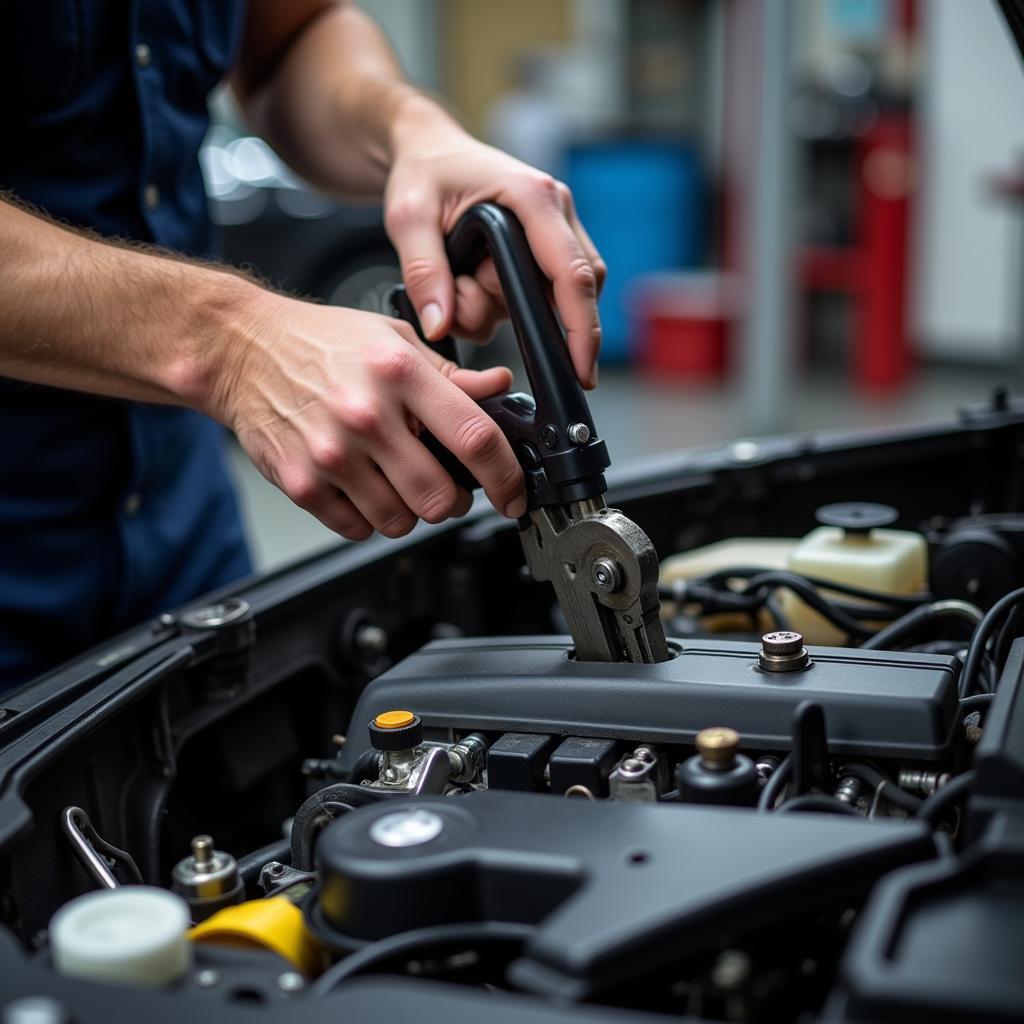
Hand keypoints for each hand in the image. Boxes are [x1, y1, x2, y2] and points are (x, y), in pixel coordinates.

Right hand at [212, 290, 525, 539]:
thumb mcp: (393, 338)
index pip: (474, 437)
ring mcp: (331, 454)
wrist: (243, 351)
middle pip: (439, 497)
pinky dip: (369, 518)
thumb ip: (450, 373)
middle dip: (454, 502)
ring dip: (410, 512)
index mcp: (399, 373)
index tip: (512, 493)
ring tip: (396, 481)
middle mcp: (366, 415)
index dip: (505, 475)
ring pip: (399, 522)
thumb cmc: (320, 343)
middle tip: (446, 487)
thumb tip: (497, 387)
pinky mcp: (302, 483)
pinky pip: (358, 528)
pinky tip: (362, 486)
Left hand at [384, 112, 605, 387]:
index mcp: (532, 197)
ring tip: (460, 278)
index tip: (580, 370)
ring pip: (553, 297)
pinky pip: (541, 293)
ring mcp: (556, 227)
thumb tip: (440, 326)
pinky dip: (506, 302)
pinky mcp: (547, 244)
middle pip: (574, 291)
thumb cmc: (422, 172)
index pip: (572, 274)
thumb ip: (422, 272)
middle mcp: (556, 209)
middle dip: (526, 316)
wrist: (427, 149)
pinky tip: (473, 281)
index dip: (581, 329)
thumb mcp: (407, 217)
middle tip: (468, 294)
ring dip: (503, 306)